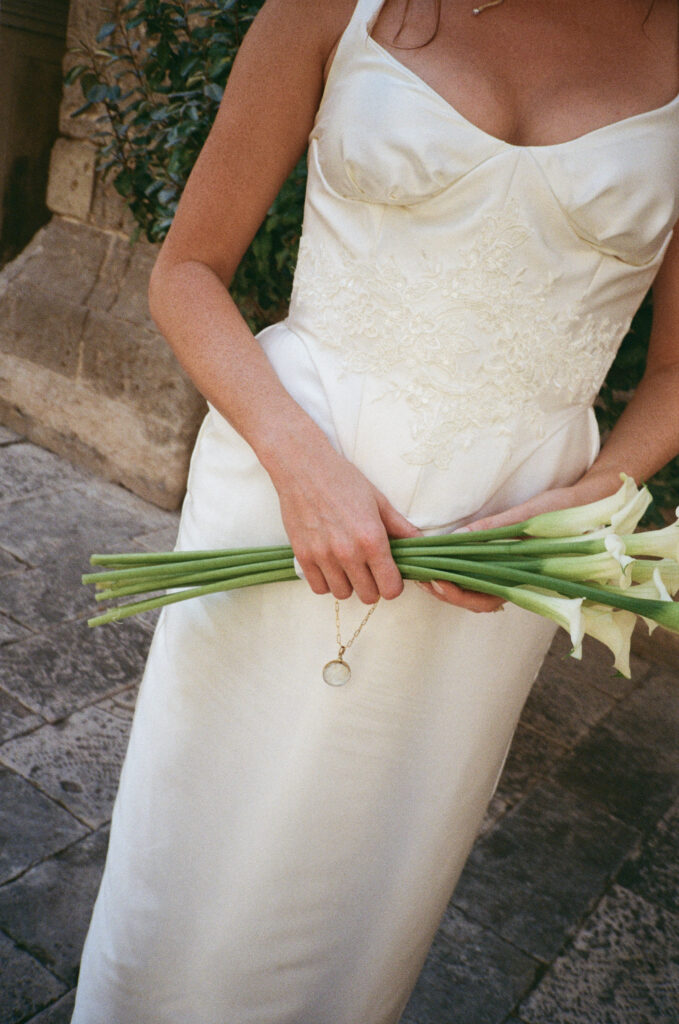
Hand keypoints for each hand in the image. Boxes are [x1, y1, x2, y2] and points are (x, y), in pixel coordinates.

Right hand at [273, 441, 419, 603]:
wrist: (303, 468)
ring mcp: (323, 556)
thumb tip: (420, 544)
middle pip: (368, 596)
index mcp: (372, 539)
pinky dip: (327, 581)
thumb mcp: (378, 500)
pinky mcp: (302, 556)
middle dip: (373, 585)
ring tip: (348, 565)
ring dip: (349, 584)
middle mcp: (348, 552)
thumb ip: (400, 528)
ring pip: (343, 594)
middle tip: (369, 568)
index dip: (393, 584)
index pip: (391, 588)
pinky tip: (331, 565)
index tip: (389, 574)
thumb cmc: (343, 480)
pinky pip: (319, 588)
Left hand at [419, 469, 622, 612]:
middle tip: (418, 574)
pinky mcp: (509, 561)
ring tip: (424, 565)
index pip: (483, 600)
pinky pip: (481, 573)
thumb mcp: (530, 516)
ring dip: (448, 580)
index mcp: (524, 579)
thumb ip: (496, 530)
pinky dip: (460, 568)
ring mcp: (512, 573)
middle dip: (443, 591)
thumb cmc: (567, 511)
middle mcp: (516, 582)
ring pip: (475, 589)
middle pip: (473, 599)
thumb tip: (458, 538)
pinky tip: (442, 556)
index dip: (456, 594)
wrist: (596, 503)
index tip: (435, 580)